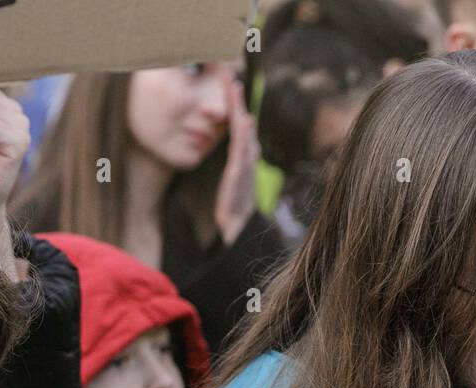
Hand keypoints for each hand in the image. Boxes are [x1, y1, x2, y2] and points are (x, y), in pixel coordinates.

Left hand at [213, 68, 259, 246]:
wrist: (239, 224)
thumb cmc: (236, 199)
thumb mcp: (235, 172)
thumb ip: (239, 154)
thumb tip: (248, 137)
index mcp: (243, 151)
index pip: (236, 121)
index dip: (233, 101)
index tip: (227, 78)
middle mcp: (247, 153)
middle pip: (240, 120)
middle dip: (235, 98)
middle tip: (229, 74)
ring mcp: (245, 162)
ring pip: (242, 131)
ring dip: (238, 109)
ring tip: (235, 90)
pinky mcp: (239, 174)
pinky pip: (241, 150)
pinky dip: (243, 135)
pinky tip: (243, 121)